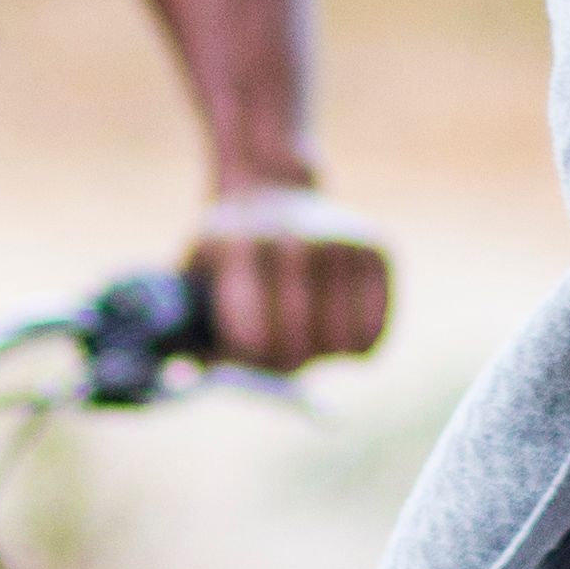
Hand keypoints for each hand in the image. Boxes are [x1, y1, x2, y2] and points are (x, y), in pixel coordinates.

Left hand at [189, 182, 394, 370]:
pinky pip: (373, 334)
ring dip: (321, 352)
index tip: (244, 348)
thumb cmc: (228, 260)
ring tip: (304, 327)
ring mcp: (340, 240)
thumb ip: (190, 334)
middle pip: (294, 348)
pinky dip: (353, 344)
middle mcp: (292, 237)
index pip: (250, 338)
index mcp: (235, 245)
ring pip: (340, 346)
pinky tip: (333, 320)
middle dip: (282, 361)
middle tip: (275, 351)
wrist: (270, 192)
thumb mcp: (193, 282)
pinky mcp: (378, 249)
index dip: (248, 359)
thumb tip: (191, 376)